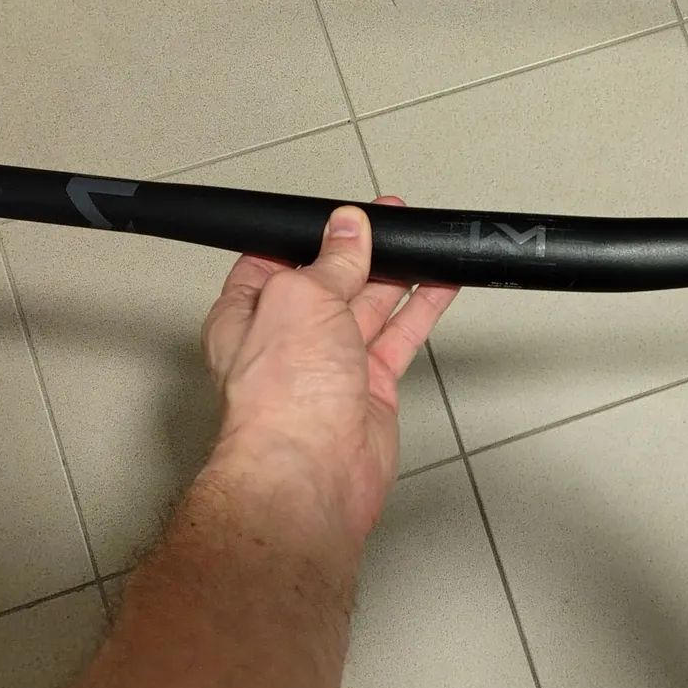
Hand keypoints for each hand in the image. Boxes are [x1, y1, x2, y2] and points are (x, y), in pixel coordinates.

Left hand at [200, 198, 457, 540]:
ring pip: (369, 309)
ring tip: (421, 245)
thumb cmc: (282, 397)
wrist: (313, 469)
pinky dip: (420, 311)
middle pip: (329, 283)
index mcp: (249, 315)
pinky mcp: (369, 389)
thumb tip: (347, 229)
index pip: (275, 263)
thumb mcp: (301, 298)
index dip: (310, 238)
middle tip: (391, 221)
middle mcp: (288, 341)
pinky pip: (398, 339)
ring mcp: (329, 367)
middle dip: (360, 252)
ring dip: (396, 277)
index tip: (343, 217)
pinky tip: (438, 286)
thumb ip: (331, 261)